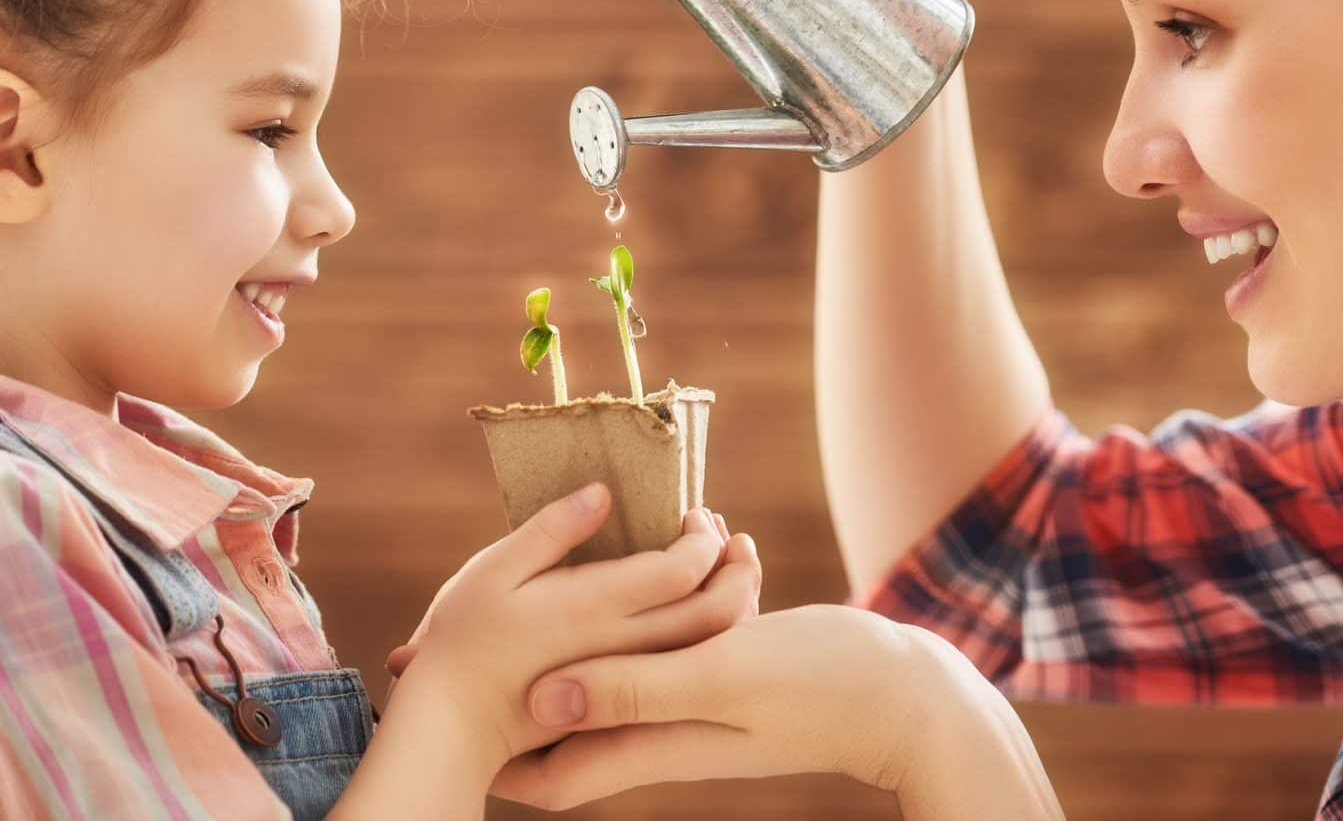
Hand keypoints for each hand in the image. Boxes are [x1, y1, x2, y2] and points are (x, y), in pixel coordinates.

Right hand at [377, 490, 760, 788]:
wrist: (452, 726)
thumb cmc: (462, 641)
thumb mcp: (494, 570)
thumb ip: (552, 530)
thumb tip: (603, 492)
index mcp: (595, 607)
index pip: (682, 570)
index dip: (702, 538)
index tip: (695, 513)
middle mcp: (624, 646)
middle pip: (713, 612)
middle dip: (732, 569)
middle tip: (723, 537)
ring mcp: (628, 679)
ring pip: (706, 645)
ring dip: (727, 602)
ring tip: (718, 567)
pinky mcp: (623, 701)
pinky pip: (684, 668)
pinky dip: (705, 637)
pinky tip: (691, 610)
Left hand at [489, 606, 1063, 818]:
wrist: (905, 695)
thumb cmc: (819, 688)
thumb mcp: (722, 679)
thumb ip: (636, 688)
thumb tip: (543, 702)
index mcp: (654, 742)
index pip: (552, 773)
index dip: (490, 756)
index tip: (437, 714)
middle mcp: (663, 728)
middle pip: (565, 724)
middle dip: (514, 689)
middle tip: (455, 649)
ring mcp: (692, 701)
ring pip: (609, 677)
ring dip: (576, 638)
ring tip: (524, 596)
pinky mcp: (719, 671)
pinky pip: (657, 647)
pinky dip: (637, 614)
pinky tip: (630, 567)